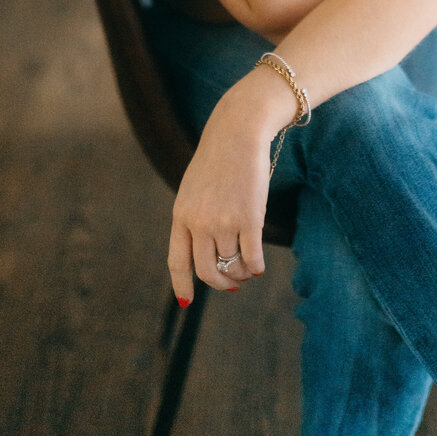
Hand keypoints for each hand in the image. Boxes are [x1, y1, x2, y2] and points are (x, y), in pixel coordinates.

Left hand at [167, 81, 275, 304]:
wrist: (238, 133)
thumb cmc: (218, 160)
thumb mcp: (194, 188)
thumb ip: (193, 218)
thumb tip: (205, 253)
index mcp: (181, 214)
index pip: (177, 261)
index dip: (182, 285)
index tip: (186, 302)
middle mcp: (199, 222)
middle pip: (207, 271)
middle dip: (221, 283)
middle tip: (232, 284)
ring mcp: (224, 222)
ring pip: (232, 266)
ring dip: (242, 273)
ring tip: (248, 268)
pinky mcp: (249, 218)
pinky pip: (252, 258)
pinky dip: (256, 267)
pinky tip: (258, 265)